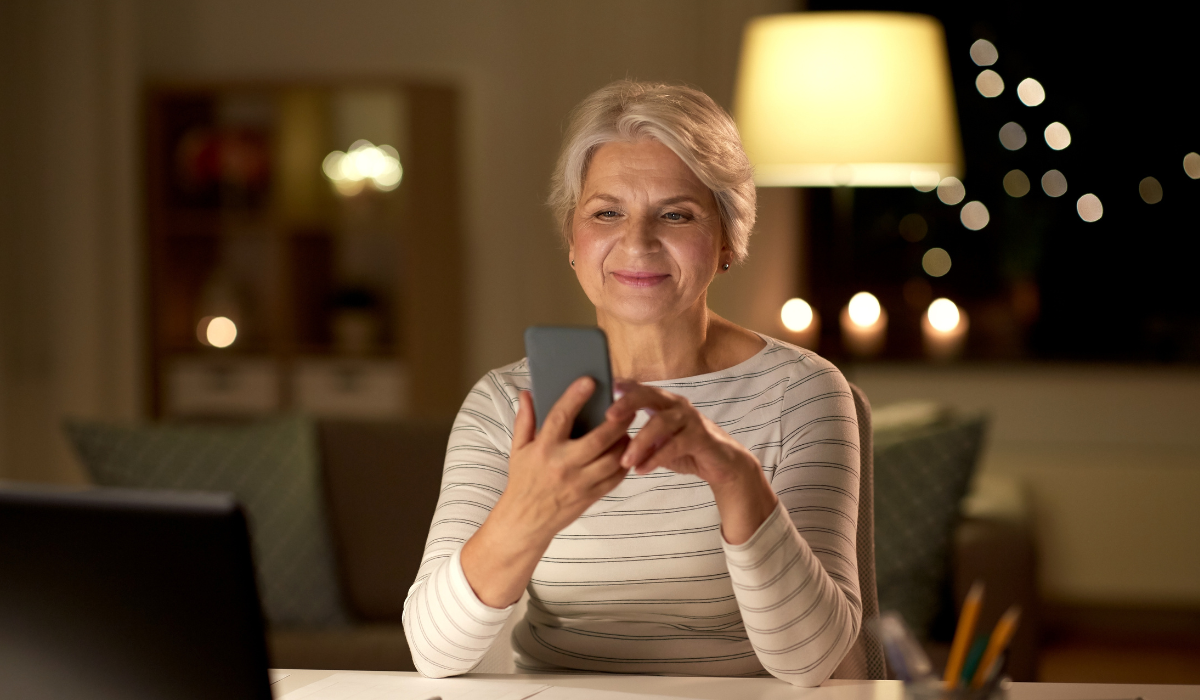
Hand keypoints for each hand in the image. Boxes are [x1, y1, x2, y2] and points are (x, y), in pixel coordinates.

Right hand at [498, 377, 633, 541]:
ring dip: (624, 442)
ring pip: (612, 459)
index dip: (575, 397)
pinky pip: (615, 478)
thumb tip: (526, 393)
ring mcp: (579, 483)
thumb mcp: (518, 450)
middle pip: (598, 439)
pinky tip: (625, 452)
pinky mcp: (590, 496)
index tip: (589, 381)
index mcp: (543, 449)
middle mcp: (563, 465)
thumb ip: (525, 420)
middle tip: (628, 408)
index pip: (560, 417)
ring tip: (628, 430)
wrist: (525, 521)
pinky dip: (624, 464)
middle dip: (617, 421)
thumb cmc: (523, 481)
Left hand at [606, 380, 756, 483]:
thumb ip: (637, 434)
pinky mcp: (701, 437)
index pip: (640, 388)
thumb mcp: (657, 440)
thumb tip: (604, 438)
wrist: (722, 464)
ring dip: (640, 442)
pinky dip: (656, 458)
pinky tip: (641, 469)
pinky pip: (675, 445)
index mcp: (664, 402)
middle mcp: (677, 405)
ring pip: (661, 423)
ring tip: (624, 461)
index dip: (622, 386)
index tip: (602, 388)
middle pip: (650, 395)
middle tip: (608, 416)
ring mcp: (691, 419)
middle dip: (628, 404)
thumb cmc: (683, 448)